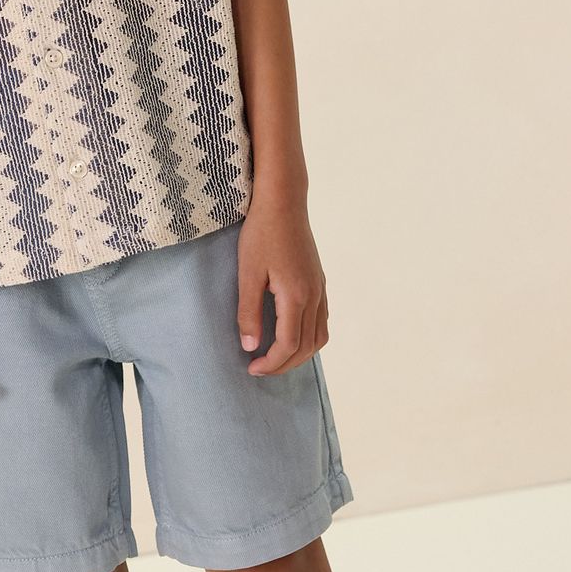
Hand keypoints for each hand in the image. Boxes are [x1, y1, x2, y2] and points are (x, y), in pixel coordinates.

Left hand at [236, 198, 328, 377]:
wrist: (283, 202)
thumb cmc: (261, 234)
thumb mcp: (248, 273)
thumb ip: (248, 311)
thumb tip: (249, 346)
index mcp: (297, 296)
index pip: (289, 345)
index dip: (271, 363)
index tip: (251, 368)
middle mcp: (315, 295)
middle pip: (307, 347)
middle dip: (284, 364)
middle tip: (259, 368)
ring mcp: (321, 288)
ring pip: (319, 336)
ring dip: (300, 354)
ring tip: (275, 358)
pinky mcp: (319, 280)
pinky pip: (322, 320)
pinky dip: (309, 337)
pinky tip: (291, 335)